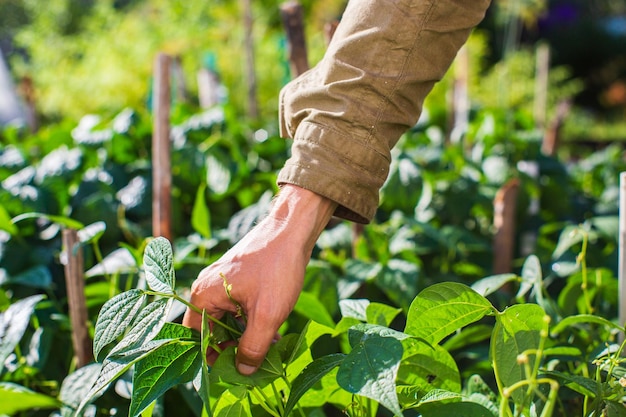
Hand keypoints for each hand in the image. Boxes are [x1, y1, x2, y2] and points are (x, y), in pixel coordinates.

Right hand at [182, 184, 336, 374]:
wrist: (292, 230)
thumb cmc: (277, 269)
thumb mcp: (267, 315)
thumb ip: (253, 347)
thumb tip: (243, 372)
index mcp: (203, 296)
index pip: (196, 339)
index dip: (211, 358)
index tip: (231, 372)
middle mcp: (206, 288)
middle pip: (211, 330)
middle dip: (232, 349)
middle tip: (254, 365)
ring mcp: (221, 282)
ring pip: (227, 320)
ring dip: (245, 336)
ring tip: (268, 349)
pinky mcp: (237, 279)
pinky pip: (237, 308)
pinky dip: (251, 322)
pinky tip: (272, 333)